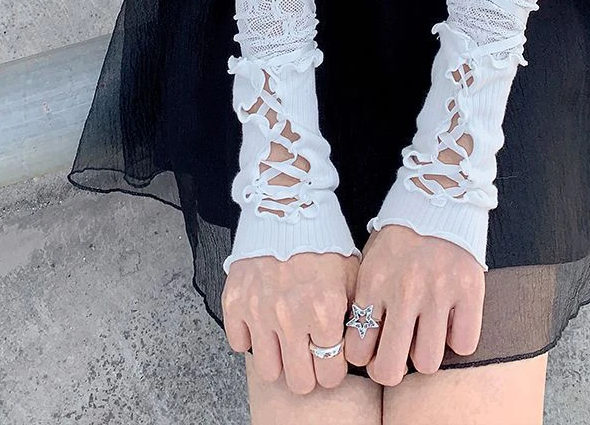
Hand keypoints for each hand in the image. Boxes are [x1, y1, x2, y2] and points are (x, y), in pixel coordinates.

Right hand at [222, 251, 358, 394]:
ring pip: (268, 371)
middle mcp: (291, 317)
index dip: (332, 369)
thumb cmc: (322, 239)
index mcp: (325, 310)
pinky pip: (239, 344)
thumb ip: (354, 314)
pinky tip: (263, 320)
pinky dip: (250, 336)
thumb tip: (354, 347)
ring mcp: (260, 312)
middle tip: (308, 354)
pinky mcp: (235, 303)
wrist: (286, 207)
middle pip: (300, 382)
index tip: (330, 360)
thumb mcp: (351, 273)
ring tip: (285, 340)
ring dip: (278, 359)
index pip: (331, 374)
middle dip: (308, 373)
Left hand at [344, 225, 484, 384]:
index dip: (364, 357)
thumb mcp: (369, 262)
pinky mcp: (470, 291)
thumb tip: (356, 345)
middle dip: (390, 370)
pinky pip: (464, 344)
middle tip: (395, 358)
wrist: (438, 199)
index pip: (357, 351)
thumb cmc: (399, 236)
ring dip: (426, 355)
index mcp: (374, 284)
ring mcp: (439, 293)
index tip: (372, 348)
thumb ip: (363, 301)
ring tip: (424, 336)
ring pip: (428, 362)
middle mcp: (404, 292)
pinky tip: (449, 322)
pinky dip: (458, 339)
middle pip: (389, 369)